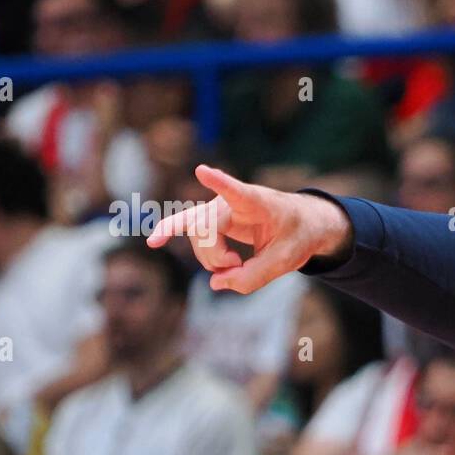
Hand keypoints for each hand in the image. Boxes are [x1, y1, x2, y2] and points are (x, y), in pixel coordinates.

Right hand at [146, 164, 352, 293]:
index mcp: (258, 203)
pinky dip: (170, 233)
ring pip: (195, 234)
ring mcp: (217, 209)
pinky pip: (186, 227)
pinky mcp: (210, 218)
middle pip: (203, 228)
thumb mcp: (285, 262)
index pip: (237, 192)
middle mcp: (231, 202)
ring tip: (235, 264)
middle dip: (214, 256)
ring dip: (210, 259)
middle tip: (236, 266)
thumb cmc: (296, 236)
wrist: (301, 223)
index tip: (202, 171)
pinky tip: (154, 242)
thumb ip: (253, 277)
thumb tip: (215, 284)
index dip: (220, 183)